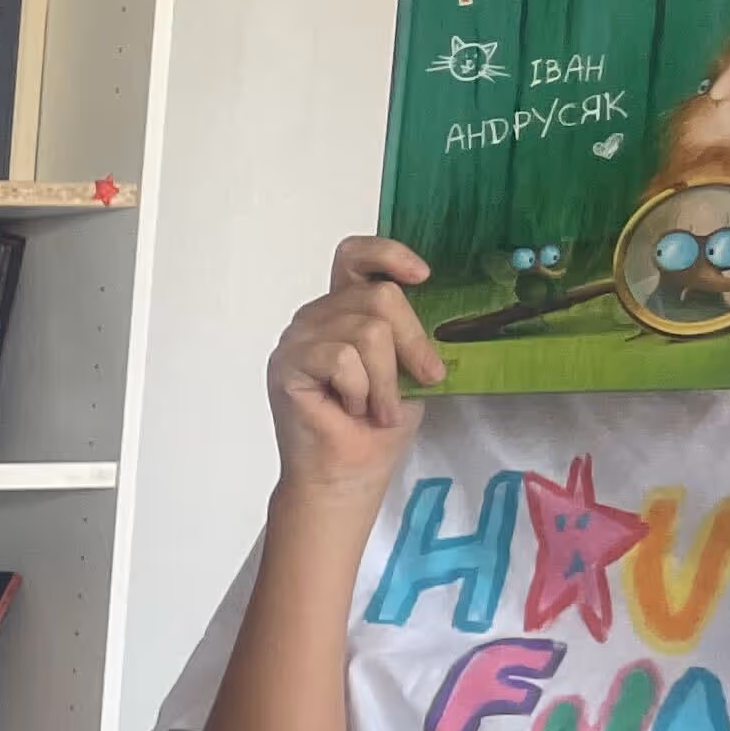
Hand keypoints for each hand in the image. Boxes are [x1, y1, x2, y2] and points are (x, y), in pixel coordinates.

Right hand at [270, 237, 440, 499]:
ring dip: (385, 380)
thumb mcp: (408, 369)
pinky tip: (351, 410)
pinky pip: (341, 358)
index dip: (388, 255)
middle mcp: (316, 318)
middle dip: (411, 342)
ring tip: (377, 409)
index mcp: (343, 310)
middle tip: (422, 380)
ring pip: (366, 331)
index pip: (355, 256)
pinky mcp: (287, 364)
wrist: (348, 475)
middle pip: (378, 296)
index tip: (422, 277)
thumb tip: (442, 307)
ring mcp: (298, 339)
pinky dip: (360, 389)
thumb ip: (409, 332)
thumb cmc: (376, 429)